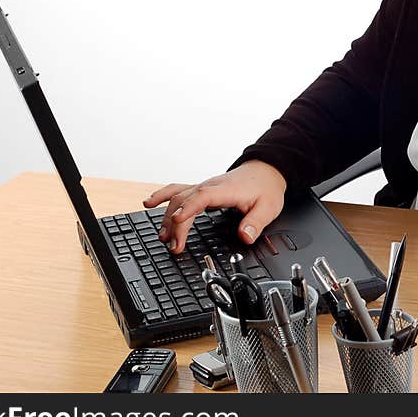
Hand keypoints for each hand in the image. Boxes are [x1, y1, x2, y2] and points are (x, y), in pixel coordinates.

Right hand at [142, 160, 286, 253]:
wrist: (265, 171)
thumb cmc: (265, 188)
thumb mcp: (268, 207)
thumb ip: (255, 222)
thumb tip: (245, 236)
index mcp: (226, 190)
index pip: (202, 197)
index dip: (189, 208)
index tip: (179, 221)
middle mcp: (211, 186)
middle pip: (185, 200)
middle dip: (176, 223)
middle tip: (175, 246)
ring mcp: (204, 186)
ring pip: (178, 196)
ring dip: (167, 215)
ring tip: (163, 236)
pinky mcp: (201, 189)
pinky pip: (177, 190)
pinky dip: (162, 196)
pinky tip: (149, 203)